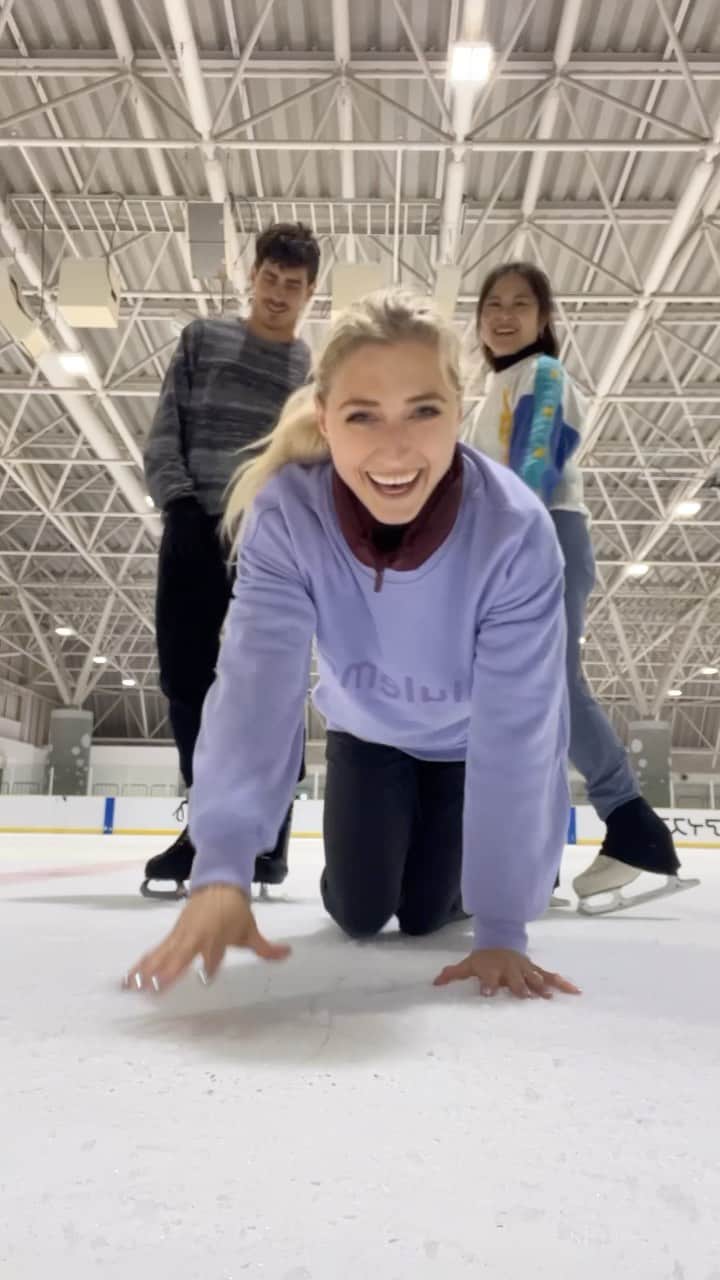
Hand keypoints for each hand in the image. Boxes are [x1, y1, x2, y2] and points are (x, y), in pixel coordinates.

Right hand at [123, 885, 290, 993]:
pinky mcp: (172, 935)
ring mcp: (181, 936)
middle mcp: (196, 937)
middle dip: (169, 970)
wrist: (218, 882)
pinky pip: (155, 952)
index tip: (206, 976)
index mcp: (217, 937)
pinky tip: (129, 979)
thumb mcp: (251, 930)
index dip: (210, 964)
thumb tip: (288, 954)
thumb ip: (266, 948)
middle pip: (181, 954)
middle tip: (156, 986)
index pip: (213, 954)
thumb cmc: (235, 911)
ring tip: (134, 987)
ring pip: (162, 954)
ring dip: (147, 970)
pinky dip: (141, 964)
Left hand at [433, 948, 580, 999]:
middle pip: (514, 979)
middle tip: (524, 996)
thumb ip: (452, 974)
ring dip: (540, 986)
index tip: (487, 993)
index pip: (488, 976)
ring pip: (534, 977)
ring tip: (547, 997)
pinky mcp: (536, 970)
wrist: (501, 939)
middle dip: (519, 987)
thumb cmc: (483, 958)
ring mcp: (525, 969)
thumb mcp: (467, 964)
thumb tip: (434, 983)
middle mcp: (509, 968)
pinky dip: (562, 983)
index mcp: (492, 968)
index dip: (487, 984)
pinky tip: (575, 991)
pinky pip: (551, 976)